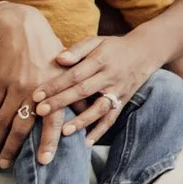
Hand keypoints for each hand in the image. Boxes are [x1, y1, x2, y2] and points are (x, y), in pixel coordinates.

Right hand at [0, 3, 72, 167]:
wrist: (21, 28)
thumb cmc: (48, 50)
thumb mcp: (68, 69)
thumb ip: (77, 93)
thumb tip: (90, 110)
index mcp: (54, 90)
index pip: (52, 120)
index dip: (48, 141)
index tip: (44, 161)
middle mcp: (34, 90)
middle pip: (21, 126)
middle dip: (12, 148)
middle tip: (6, 166)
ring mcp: (14, 86)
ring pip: (2, 120)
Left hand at [34, 31, 161, 142]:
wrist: (146, 51)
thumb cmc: (113, 47)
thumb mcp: (97, 41)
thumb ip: (78, 49)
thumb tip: (59, 59)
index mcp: (101, 60)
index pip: (75, 74)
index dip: (55, 84)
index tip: (36, 95)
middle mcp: (110, 76)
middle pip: (84, 91)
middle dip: (61, 102)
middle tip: (40, 111)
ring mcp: (118, 90)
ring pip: (100, 108)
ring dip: (83, 120)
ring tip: (64, 131)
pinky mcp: (123, 101)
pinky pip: (112, 118)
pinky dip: (100, 131)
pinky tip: (87, 142)